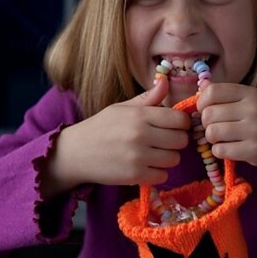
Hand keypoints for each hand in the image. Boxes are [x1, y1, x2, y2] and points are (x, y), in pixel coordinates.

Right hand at [42, 78, 190, 197]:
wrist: (75, 152)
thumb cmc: (101, 127)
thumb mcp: (122, 108)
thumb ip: (147, 98)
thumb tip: (165, 81)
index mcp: (140, 115)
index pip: (179, 119)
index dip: (181, 123)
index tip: (174, 126)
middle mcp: (141, 135)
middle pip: (181, 140)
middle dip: (176, 141)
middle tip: (165, 141)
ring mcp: (138, 157)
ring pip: (174, 159)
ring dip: (168, 158)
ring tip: (154, 154)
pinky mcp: (134, 176)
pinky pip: (163, 176)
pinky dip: (157, 173)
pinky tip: (146, 166)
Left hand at [196, 83, 256, 177]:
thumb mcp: (254, 102)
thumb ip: (228, 95)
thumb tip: (202, 85)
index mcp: (250, 93)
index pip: (212, 91)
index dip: (201, 103)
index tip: (206, 111)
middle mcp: (252, 108)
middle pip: (208, 114)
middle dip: (206, 125)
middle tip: (215, 129)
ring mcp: (253, 129)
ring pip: (212, 133)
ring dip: (212, 140)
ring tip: (223, 140)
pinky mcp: (253, 150)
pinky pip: (220, 150)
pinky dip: (219, 152)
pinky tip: (230, 150)